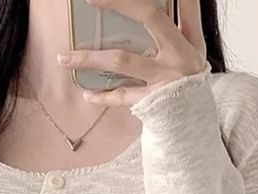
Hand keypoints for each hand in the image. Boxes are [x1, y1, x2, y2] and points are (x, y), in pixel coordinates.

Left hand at [57, 0, 207, 105]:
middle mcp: (178, 53)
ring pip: (125, 60)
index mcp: (187, 38)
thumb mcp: (194, 46)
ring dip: (92, 57)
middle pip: (151, 18)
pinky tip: (87, 93)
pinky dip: (104, 96)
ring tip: (64, 57)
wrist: (194, 118)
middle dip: (122, 3)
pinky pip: (124, 96)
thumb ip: (186, 18)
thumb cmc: (189, 75)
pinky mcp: (152, 101)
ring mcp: (164, 78)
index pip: (174, 4)